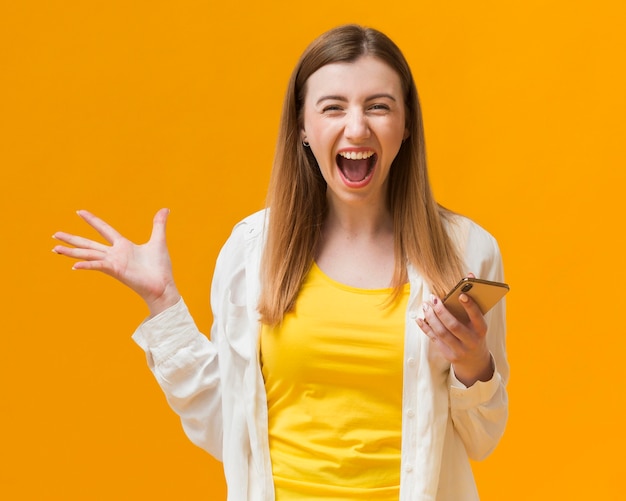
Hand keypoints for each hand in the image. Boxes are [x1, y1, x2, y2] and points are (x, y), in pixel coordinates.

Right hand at [52, 209, 180, 316]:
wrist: (163, 286)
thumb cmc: (160, 267)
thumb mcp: (158, 240)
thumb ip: (159, 224)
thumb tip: (165, 209)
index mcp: (123, 245)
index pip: (104, 229)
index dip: (92, 220)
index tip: (79, 211)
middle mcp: (115, 254)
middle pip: (89, 243)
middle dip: (72, 239)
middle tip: (54, 234)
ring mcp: (113, 263)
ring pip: (88, 254)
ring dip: (71, 252)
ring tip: (55, 249)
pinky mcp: (115, 271)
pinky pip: (98, 266)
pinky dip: (87, 265)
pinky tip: (74, 266)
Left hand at [417, 273, 492, 386]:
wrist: (474, 360)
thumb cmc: (474, 332)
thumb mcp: (477, 320)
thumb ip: (472, 300)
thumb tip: (469, 275)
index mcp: (481, 330)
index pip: (477, 317)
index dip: (469, 306)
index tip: (461, 294)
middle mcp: (472, 341)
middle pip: (454, 326)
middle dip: (441, 311)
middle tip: (433, 298)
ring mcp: (460, 350)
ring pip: (442, 332)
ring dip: (431, 317)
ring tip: (425, 306)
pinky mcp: (449, 355)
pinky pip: (434, 340)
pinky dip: (425, 328)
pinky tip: (419, 318)